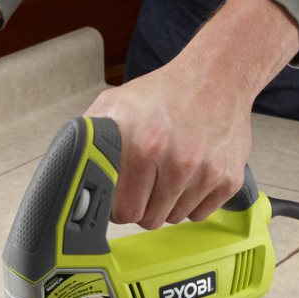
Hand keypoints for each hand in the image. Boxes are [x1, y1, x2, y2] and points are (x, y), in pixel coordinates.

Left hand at [84, 0, 298, 228]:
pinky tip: (189, 177)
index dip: (117, 207)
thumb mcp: (115, 104)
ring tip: (167, 174)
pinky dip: (192, 202)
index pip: (123, 210)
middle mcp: (176, 160)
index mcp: (143, 144)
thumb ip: (90, 139)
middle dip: (142, 207)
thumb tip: (71, 173)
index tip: (118, 199)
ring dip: (167, 204)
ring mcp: (205, 172)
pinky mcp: (228, 179)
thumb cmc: (165, 93)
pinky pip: (200, 214)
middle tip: (144, 185)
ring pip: (174, 218)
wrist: (217, 77)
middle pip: (148, 219)